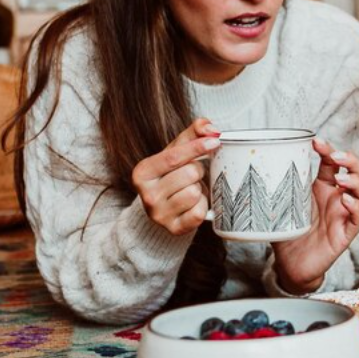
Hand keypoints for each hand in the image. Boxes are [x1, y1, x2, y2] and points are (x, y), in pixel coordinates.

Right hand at [132, 118, 220, 234]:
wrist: (163, 208)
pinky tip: (193, 204)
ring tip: (190, 189)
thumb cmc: (172, 174)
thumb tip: (210, 128)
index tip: (215, 141)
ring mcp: (159, 215)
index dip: (197, 147)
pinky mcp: (173, 228)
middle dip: (197, 171)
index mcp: (143, 172)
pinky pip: (199, 212)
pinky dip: (202, 206)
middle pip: (189, 173)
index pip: (173, 157)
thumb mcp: (177, 150)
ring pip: (195, 193)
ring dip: (199, 189)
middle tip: (191, 175)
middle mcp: (146, 195)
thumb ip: (194, 133)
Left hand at [271, 138, 358, 292]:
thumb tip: (264, 162)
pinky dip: (354, 207)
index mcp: (324, 187)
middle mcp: (338, 198)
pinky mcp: (346, 234)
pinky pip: (358, 218)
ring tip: (340, 180)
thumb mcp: (284, 203)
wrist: (290, 263)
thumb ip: (282, 185)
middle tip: (336, 157)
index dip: (329, 149)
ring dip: (356, 182)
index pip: (335, 162)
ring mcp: (344, 215)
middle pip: (358, 172)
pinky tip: (344, 201)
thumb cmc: (288, 232)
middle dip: (351, 160)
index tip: (315, 141)